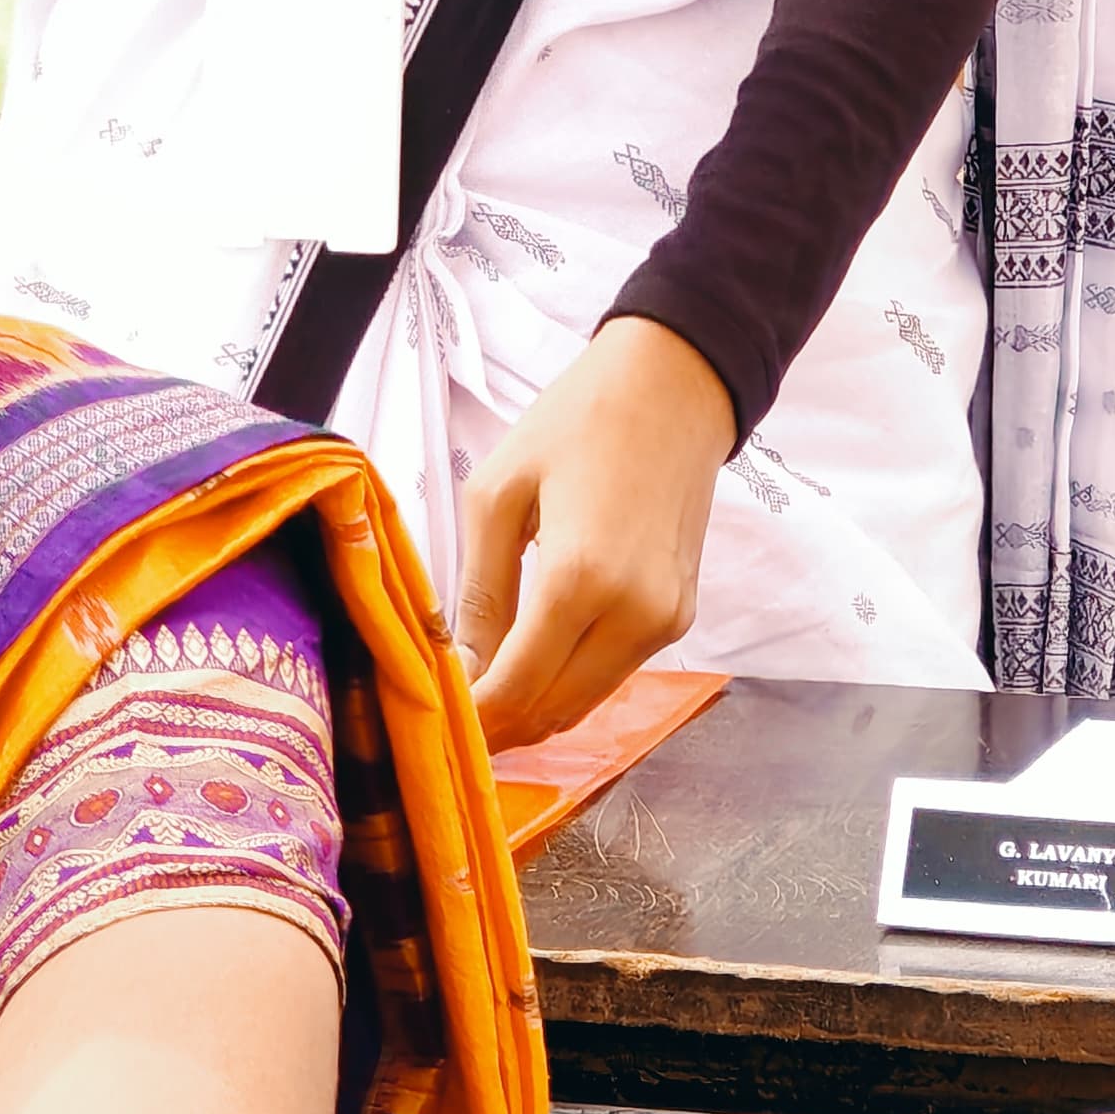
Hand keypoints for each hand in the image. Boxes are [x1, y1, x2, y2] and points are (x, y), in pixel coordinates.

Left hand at [456, 318, 732, 749]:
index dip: (473, 718)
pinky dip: (570, 682)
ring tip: (482, 692)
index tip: (434, 720)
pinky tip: (531, 662)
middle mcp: (634, 615)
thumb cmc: (577, 422)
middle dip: (500, 726)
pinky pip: (614, 672)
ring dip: (534, 710)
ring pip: (587, 702)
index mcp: (581, 580)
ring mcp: (665, 621)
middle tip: (450, 715)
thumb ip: (479, 591)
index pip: (517, 689)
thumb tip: (462, 670)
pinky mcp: (680, 615)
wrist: (674, 387)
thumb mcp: (499, 494)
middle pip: (554, 711)